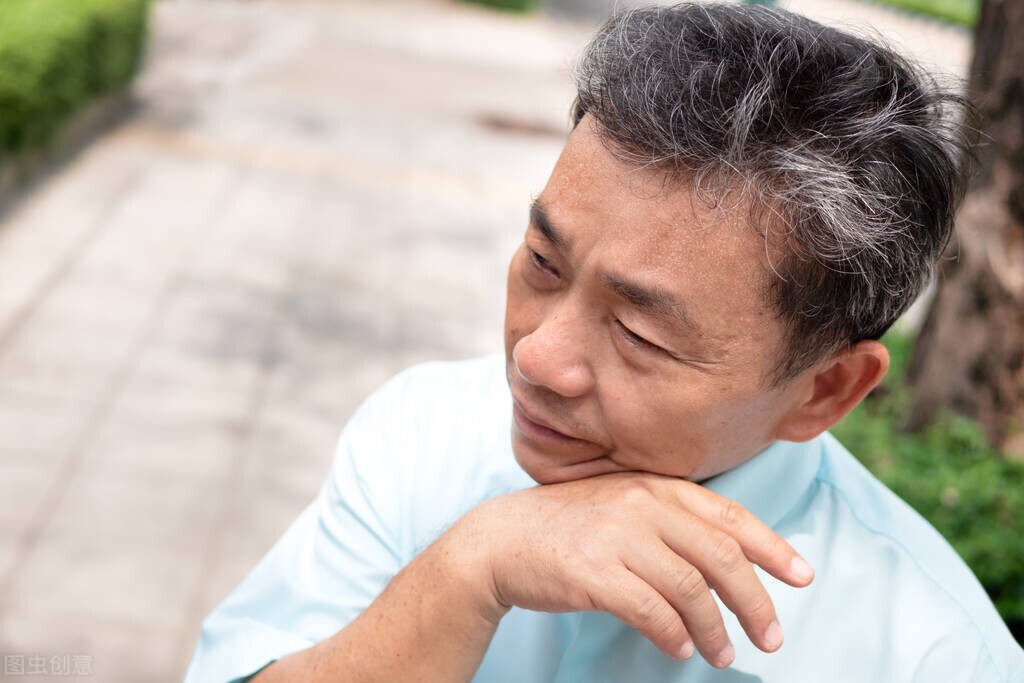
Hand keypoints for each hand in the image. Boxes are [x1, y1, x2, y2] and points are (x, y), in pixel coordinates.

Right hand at [452, 472, 813, 668]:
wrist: (501, 539)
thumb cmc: (569, 527)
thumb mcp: (623, 507)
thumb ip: (671, 522)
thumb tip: (728, 564)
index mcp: (655, 487)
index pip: (729, 516)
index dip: (772, 547)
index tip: (802, 576)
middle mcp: (642, 505)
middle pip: (719, 556)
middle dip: (754, 601)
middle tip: (771, 635)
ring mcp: (616, 536)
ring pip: (690, 589)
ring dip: (716, 629)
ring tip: (723, 655)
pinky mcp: (593, 572)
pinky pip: (650, 610)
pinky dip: (674, 634)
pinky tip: (681, 648)